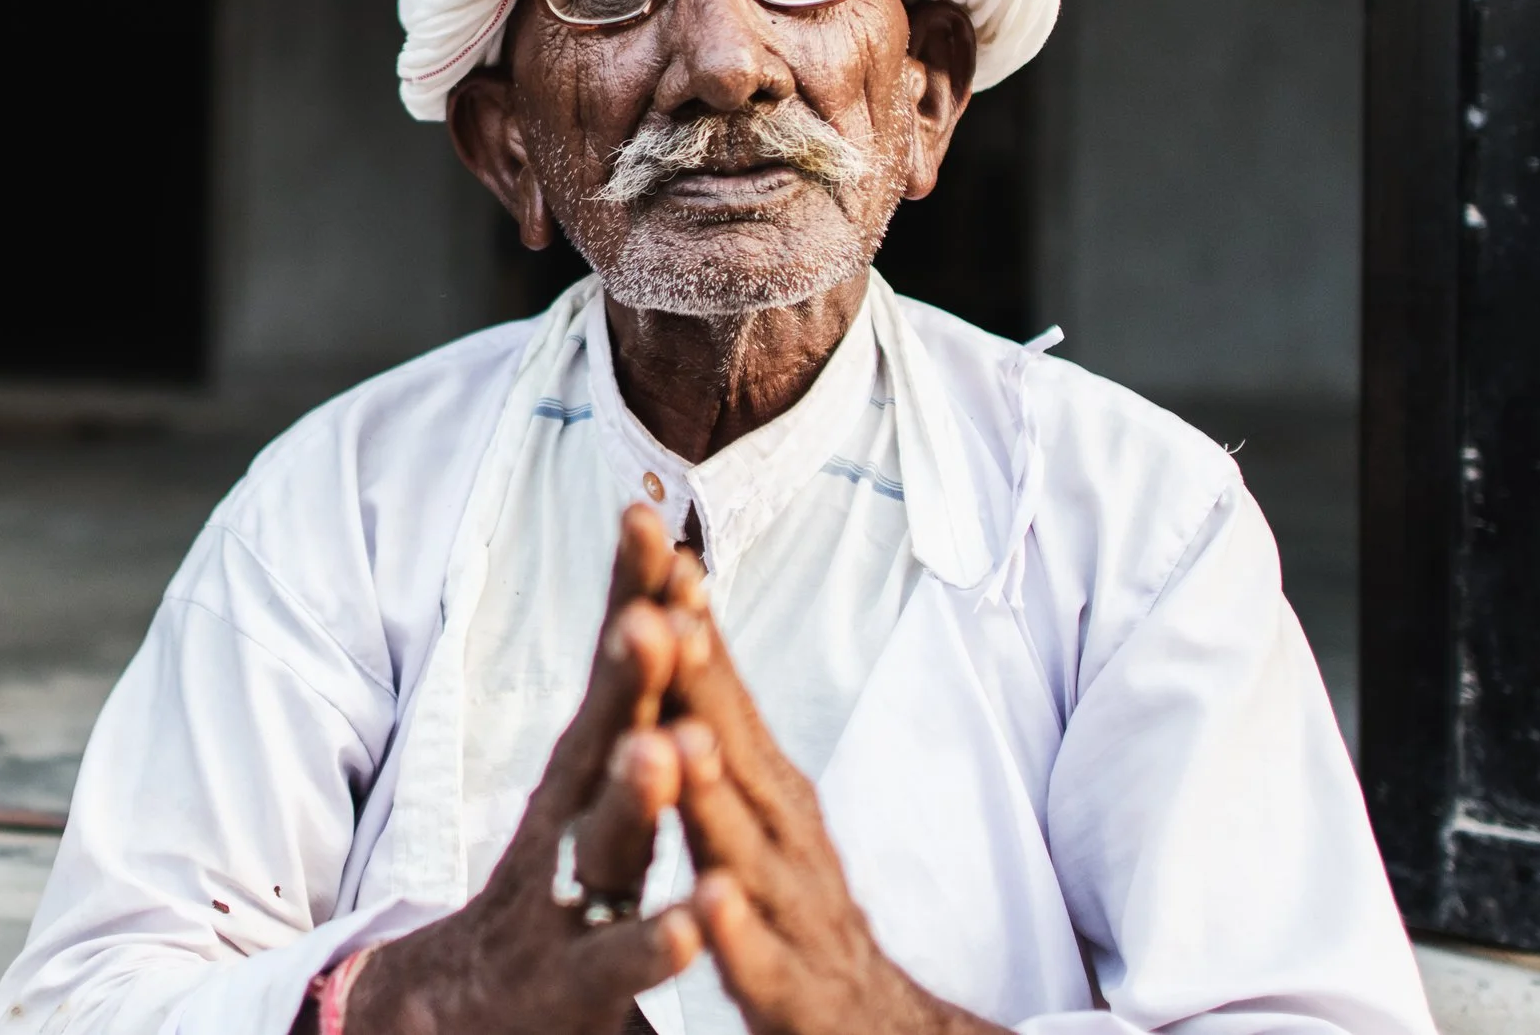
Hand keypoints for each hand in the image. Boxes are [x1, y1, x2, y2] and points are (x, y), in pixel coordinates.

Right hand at [340, 505, 705, 1034]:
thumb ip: (624, 708)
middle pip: (600, 739)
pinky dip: (653, 942)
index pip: (612, 671)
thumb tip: (653, 598)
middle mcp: (568, 824)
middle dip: (628, 677)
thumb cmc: (549, 889)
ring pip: (603, 844)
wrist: (456, 1013)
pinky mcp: (571, 985)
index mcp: (585, 772)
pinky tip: (695, 923)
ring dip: (637, 798)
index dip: (630, 597)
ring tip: (668, 750)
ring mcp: (562, 903)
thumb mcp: (587, 790)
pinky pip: (616, 961)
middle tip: (653, 618)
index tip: (650, 519)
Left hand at [664, 612, 1006, 1034]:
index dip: (693, 630)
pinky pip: (759, 962)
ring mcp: (794, 917)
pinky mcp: (793, 996)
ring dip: (715, 794)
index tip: (661, 553)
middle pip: (737, 751)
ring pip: (747, 849)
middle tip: (667, 607)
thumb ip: (724, 729)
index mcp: (766, 793)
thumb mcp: (760, 810)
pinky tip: (712, 900)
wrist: (878, 1030)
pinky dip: (735, 932)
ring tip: (680, 740)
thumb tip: (685, 620)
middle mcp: (784, 839)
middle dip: (701, 680)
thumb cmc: (796, 908)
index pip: (724, 700)